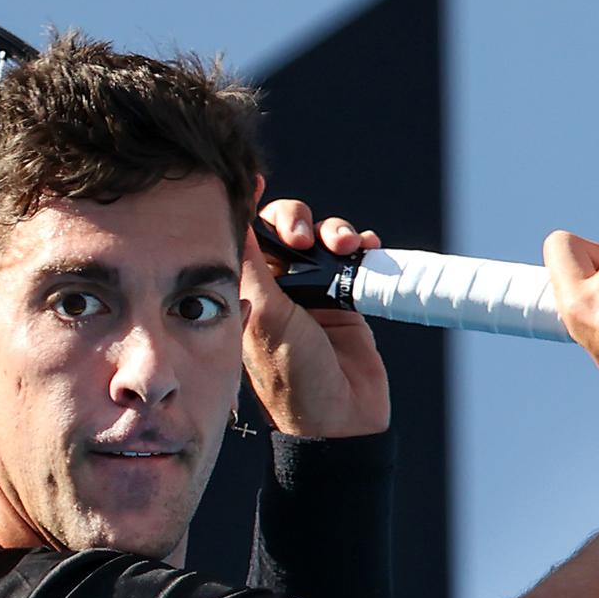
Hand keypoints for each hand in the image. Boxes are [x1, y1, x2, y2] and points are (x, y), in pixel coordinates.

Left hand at [240, 185, 389, 436]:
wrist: (338, 418)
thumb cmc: (291, 372)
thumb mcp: (263, 313)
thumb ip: (250, 262)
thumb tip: (232, 214)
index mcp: (248, 288)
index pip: (246, 234)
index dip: (252, 207)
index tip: (252, 179)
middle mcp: (278, 286)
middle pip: (286, 228)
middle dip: (298, 219)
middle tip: (303, 235)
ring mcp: (314, 292)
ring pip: (323, 239)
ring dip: (335, 231)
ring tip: (345, 246)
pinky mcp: (348, 299)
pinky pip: (356, 258)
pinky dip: (363, 247)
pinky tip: (366, 249)